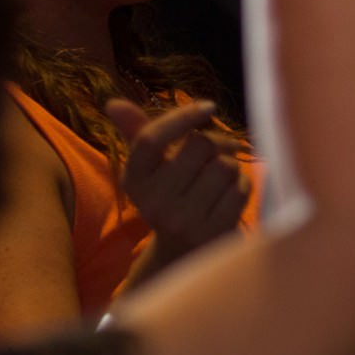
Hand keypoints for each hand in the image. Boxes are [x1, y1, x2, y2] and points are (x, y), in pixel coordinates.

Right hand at [107, 99, 249, 257]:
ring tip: (220, 179)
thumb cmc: (171, 194)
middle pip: (200, 145)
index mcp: (133, 180)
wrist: (185, 252)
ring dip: (231, 165)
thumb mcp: (151, 167)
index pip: (150, 139)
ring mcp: (181, 221)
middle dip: (217, 142)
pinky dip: (242, 185)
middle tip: (218, 152)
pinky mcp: (211, 233)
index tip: (209, 106)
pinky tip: (229, 196)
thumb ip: (137, 132)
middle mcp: (152, 203)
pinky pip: (240, 189)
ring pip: (226, 165)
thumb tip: (113, 103)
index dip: (182, 116)